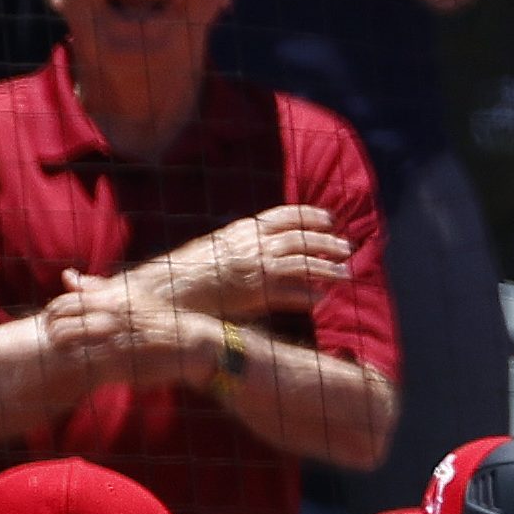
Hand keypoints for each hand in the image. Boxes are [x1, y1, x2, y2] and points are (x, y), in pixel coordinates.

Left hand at [37, 279, 230, 391]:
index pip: (64, 303)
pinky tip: (77, 369)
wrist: (190, 342)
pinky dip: (80, 365)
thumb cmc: (156, 320)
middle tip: (51, 342)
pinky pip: (91, 361)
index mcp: (109, 298)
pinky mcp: (123, 358)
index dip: (50, 314)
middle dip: (52, 334)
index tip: (48, 323)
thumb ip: (95, 288)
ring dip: (62, 350)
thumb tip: (66, 275)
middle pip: (63, 323)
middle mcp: (109, 314)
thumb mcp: (127, 296)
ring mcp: (116, 336)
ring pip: (72, 341)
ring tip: (61, 355)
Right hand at [117, 206, 355, 323]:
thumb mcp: (211, 249)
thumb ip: (234, 246)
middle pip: (301, 237)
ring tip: (346, 274)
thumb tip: (245, 248)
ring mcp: (256, 267)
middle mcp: (253, 244)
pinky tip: (324, 298)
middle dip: (328, 242)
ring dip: (328, 268)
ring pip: (304, 263)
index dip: (310, 215)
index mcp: (242, 229)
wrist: (167, 291)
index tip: (328, 218)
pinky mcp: (256, 293)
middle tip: (347, 248)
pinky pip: (293, 292)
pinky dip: (311, 295)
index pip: (284, 215)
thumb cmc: (183, 276)